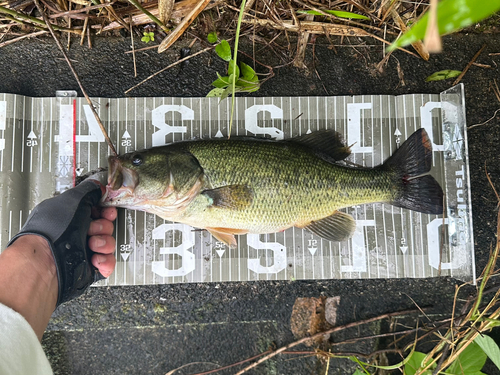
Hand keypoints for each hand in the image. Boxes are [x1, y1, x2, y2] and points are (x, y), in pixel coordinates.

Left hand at [8, 179, 116, 305]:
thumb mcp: (73, 199)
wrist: (48, 259)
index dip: (105, 210)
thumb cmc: (53, 230)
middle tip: (92, 228)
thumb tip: (97, 187)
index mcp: (71, 216)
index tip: (107, 211)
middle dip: (103, 227)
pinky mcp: (89, 267)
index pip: (96, 211)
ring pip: (108, 244)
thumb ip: (89, 190)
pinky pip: (108, 262)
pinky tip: (96, 258)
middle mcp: (76, 233)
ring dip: (104, 243)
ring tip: (92, 244)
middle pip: (106, 226)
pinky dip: (105, 260)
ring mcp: (83, 250)